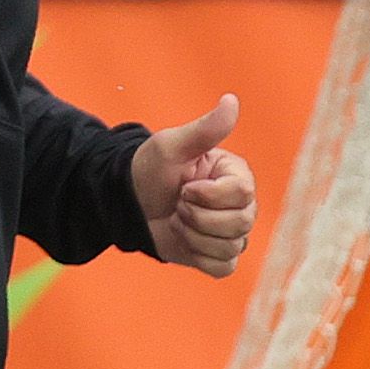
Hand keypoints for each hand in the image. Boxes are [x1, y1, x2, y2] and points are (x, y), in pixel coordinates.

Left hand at [135, 94, 258, 276]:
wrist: (127, 204)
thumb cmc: (148, 170)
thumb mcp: (172, 146)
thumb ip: (205, 129)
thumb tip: (231, 101)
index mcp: (236, 175)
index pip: (242, 194)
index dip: (206, 195)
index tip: (184, 185)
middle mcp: (242, 204)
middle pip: (240, 224)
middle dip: (197, 217)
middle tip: (178, 203)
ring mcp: (233, 232)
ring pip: (231, 247)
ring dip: (193, 236)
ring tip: (178, 220)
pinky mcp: (220, 256)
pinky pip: (222, 267)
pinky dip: (198, 257)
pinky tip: (185, 240)